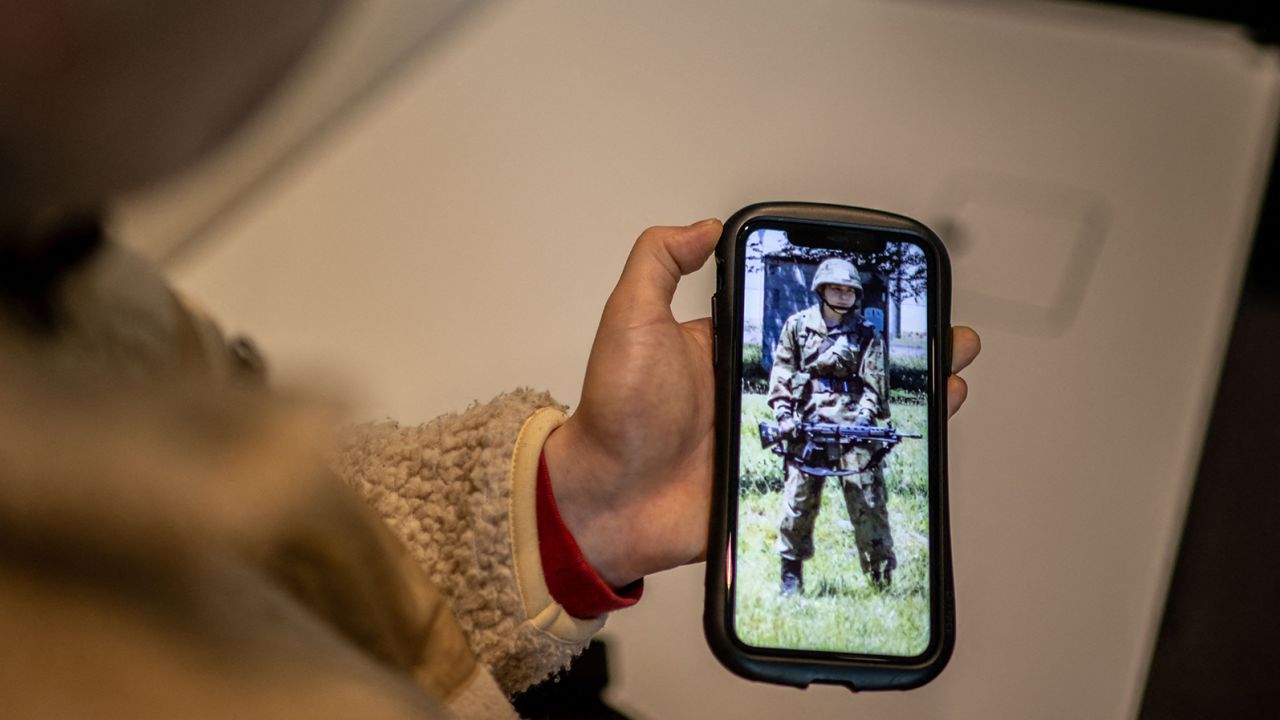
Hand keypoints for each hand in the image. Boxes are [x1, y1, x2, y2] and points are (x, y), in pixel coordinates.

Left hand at [545, 220, 981, 586]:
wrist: (607, 502)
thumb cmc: (613, 413)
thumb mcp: (630, 319)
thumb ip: (658, 264)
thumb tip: (701, 224)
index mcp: (729, 349)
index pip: (803, 319)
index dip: (849, 307)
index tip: (889, 290)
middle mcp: (758, 390)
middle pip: (843, 364)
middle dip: (898, 347)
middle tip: (944, 333)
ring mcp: (774, 436)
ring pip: (855, 410)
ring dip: (907, 393)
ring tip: (950, 375)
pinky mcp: (779, 478)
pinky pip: (841, 461)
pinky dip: (884, 448)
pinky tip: (923, 433)